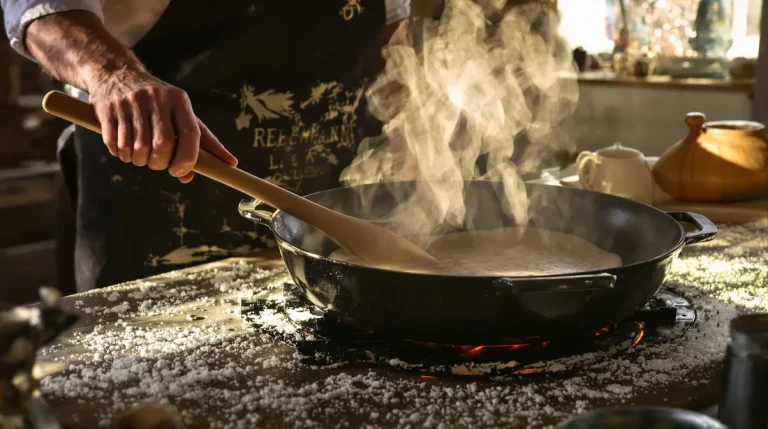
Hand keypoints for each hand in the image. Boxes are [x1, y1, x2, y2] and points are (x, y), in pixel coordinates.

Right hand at [87, 69, 237, 182]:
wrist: (116, 73)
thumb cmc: (157, 102)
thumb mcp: (180, 112)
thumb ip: (200, 140)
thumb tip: (218, 168)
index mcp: (178, 98)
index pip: (190, 133)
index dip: (187, 159)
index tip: (180, 172)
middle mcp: (156, 97)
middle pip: (162, 144)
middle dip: (160, 163)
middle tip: (156, 164)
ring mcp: (130, 101)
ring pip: (137, 148)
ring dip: (138, 161)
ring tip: (139, 156)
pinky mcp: (107, 108)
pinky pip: (115, 144)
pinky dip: (121, 154)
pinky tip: (124, 149)